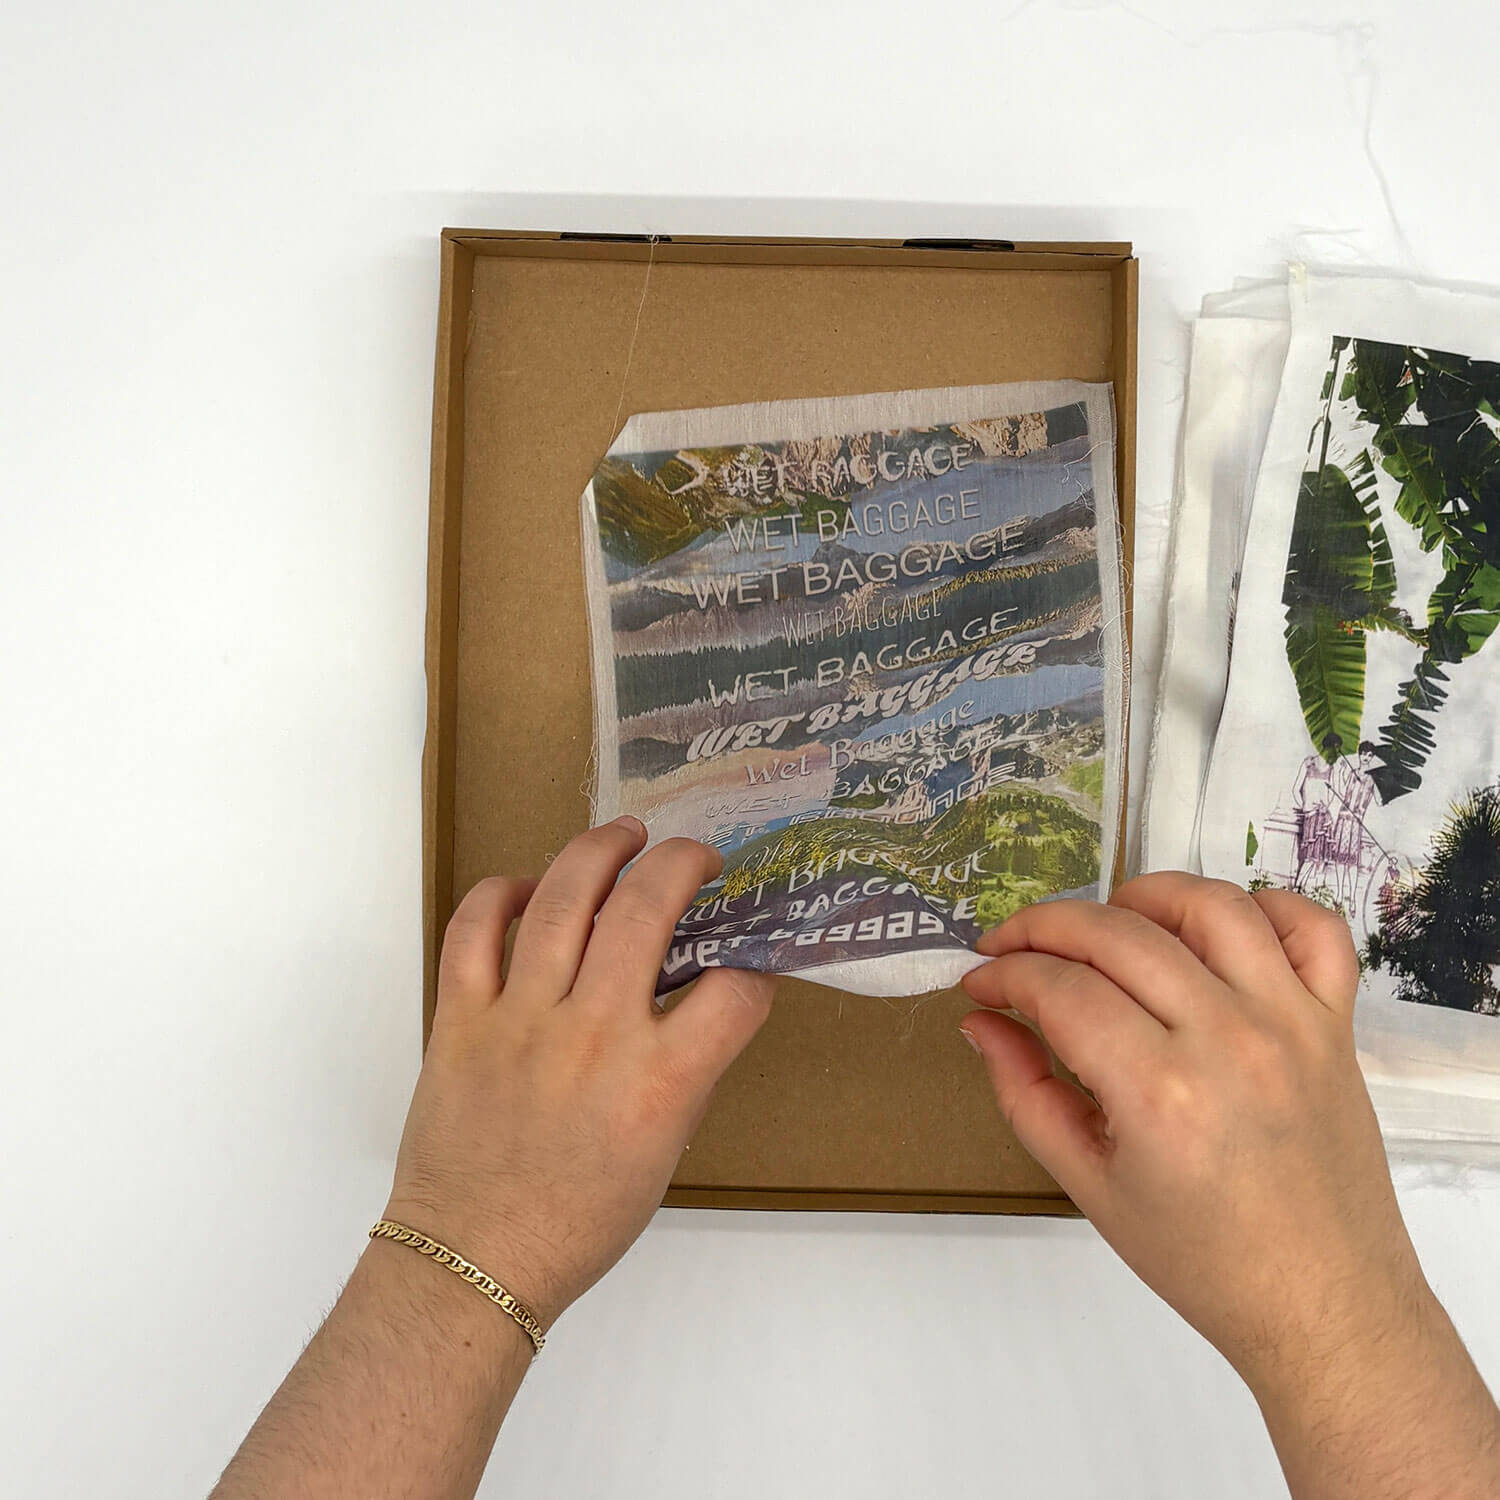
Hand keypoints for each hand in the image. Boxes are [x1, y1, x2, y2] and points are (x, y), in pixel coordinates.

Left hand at [383, 818, 773, 1326]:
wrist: (475, 1261)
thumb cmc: (580, 1219)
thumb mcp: (665, 1150)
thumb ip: (686, 1068)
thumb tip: (698, 1000)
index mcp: (659, 1083)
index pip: (734, 991)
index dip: (754, 966)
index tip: (746, 958)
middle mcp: (594, 1036)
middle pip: (646, 908)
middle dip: (682, 863)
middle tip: (694, 857)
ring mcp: (520, 1020)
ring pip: (561, 897)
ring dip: (599, 849)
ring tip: (623, 834)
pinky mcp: (460, 1019)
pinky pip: (474, 929)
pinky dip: (499, 893)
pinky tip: (526, 888)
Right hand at [959, 873, 1430, 1386]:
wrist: (1322, 1305)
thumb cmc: (1201, 1260)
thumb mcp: (1089, 1186)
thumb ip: (1024, 1093)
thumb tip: (981, 1021)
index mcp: (1158, 1092)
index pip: (1059, 989)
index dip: (1004, 974)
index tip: (979, 982)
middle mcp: (1227, 1039)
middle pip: (1117, 933)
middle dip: (1044, 926)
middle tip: (1011, 947)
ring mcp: (1291, 1024)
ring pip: (1210, 906)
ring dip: (1142, 895)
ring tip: (1106, 924)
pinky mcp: (1337, 1025)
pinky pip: (1311, 929)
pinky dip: (1265, 907)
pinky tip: (1215, 932)